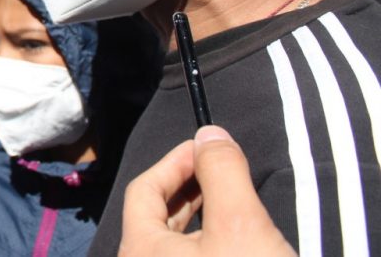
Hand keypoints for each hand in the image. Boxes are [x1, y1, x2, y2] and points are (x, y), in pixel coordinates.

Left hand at [119, 125, 295, 256]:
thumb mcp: (241, 224)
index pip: (142, 189)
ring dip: (201, 217)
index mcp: (139, 250)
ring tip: (231, 200)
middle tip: (221, 170)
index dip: (174, 162)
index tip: (205, 148)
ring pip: (175, 242)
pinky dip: (207, 243)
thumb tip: (210, 135)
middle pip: (157, 216)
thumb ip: (222, 173)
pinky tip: (237, 241)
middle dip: (190, 187)